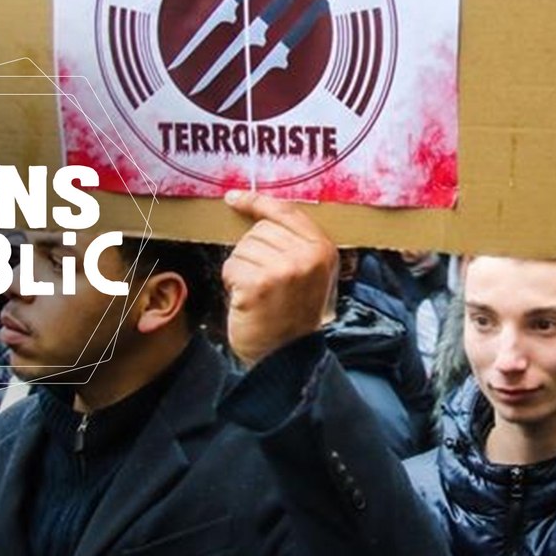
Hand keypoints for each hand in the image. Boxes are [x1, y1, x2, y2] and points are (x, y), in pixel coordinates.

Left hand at [222, 191, 338, 367]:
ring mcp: (285, 269)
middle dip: (252, 253)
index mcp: (323, 250)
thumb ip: (294, 244)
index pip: (286, 212)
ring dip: (241, 270)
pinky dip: (232, 283)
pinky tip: (247, 301)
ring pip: (242, 248)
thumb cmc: (292, 315)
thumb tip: (257, 213)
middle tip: (264, 282)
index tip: (234, 198)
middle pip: (259, 230)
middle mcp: (308, 256)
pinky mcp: (260, 283)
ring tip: (258, 293)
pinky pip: (232, 266)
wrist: (286, 357)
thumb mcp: (309, 275)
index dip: (257, 202)